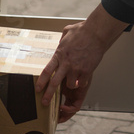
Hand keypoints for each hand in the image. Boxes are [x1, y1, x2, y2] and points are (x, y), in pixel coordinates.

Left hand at [35, 4, 128, 120]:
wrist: (96, 33)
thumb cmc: (82, 31)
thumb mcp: (66, 33)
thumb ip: (61, 41)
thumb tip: (61, 42)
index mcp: (59, 55)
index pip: (46, 71)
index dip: (41, 82)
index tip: (37, 89)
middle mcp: (66, 64)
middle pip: (54, 83)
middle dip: (48, 95)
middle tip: (44, 102)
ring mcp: (76, 68)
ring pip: (70, 85)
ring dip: (71, 86)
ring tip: (73, 82)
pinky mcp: (87, 71)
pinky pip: (82, 83)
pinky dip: (81, 83)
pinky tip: (82, 80)